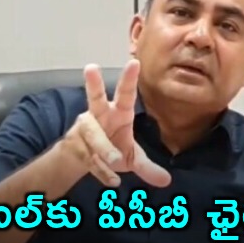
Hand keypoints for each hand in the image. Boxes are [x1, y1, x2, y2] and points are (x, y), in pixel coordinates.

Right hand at [63, 59, 171, 187]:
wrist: (81, 159)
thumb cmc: (112, 149)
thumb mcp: (132, 159)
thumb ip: (147, 169)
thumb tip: (167, 181)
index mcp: (118, 114)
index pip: (125, 94)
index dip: (129, 79)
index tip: (134, 61)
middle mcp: (99, 117)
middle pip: (95, 98)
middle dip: (93, 84)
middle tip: (91, 67)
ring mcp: (85, 131)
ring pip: (94, 136)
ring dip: (105, 149)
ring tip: (115, 161)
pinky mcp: (77, 147)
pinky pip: (90, 158)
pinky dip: (102, 171)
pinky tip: (113, 181)